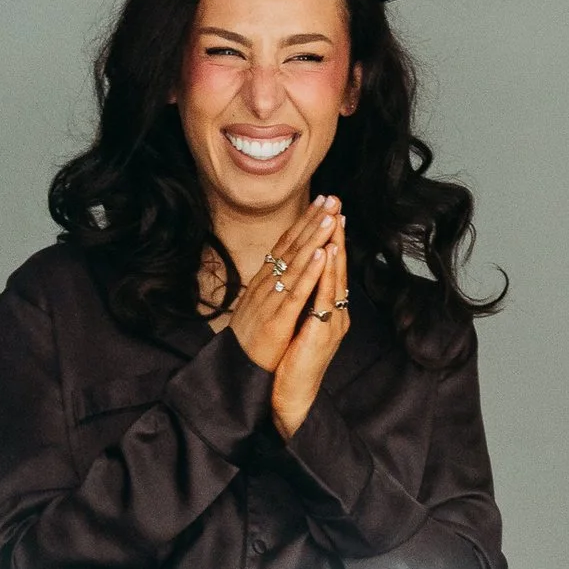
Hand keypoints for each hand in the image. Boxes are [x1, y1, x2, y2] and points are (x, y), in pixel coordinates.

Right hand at [231, 197, 338, 372]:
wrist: (236, 370)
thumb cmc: (252, 338)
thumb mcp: (261, 303)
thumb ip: (272, 283)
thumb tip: (282, 264)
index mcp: (265, 280)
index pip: (287, 245)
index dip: (304, 222)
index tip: (321, 203)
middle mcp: (266, 284)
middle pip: (292, 247)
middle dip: (312, 221)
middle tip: (331, 198)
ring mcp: (271, 299)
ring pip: (295, 264)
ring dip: (313, 238)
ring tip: (330, 217)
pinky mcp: (277, 319)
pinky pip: (296, 292)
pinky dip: (309, 272)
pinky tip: (321, 254)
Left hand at [273, 214, 347, 439]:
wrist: (293, 397)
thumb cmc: (293, 363)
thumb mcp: (298, 326)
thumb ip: (304, 305)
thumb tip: (299, 281)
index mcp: (328, 309)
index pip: (331, 267)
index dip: (329, 237)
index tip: (328, 209)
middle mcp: (335, 312)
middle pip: (337, 265)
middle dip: (335, 231)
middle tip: (335, 200)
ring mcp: (331, 321)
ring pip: (335, 276)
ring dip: (335, 245)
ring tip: (335, 217)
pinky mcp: (322, 332)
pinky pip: (325, 297)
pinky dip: (327, 274)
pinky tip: (328, 254)